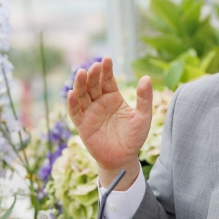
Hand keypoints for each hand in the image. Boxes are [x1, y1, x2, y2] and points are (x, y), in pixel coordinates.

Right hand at [67, 57, 151, 189]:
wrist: (124, 158)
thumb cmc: (134, 137)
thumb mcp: (143, 117)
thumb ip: (144, 98)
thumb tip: (146, 78)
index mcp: (113, 97)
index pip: (108, 80)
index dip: (107, 70)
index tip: (107, 59)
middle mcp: (100, 102)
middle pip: (93, 85)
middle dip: (94, 75)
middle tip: (95, 66)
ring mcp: (90, 113)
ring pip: (82, 95)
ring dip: (80, 84)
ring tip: (82, 73)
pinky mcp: (82, 125)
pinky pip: (75, 113)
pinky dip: (72, 103)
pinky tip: (72, 93)